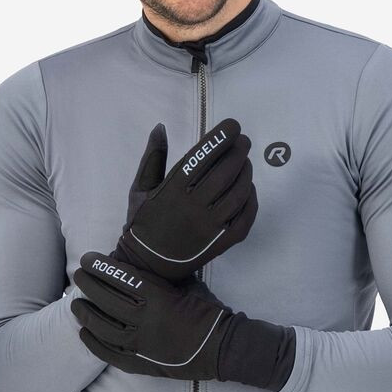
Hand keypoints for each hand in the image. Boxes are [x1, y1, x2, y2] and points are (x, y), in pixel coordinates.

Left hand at [71, 251, 232, 380]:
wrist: (220, 346)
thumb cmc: (206, 310)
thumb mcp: (185, 286)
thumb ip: (159, 279)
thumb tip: (134, 267)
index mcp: (158, 297)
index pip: (121, 278)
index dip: (101, 267)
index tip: (87, 259)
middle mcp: (146, 320)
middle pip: (108, 300)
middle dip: (89, 285)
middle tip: (77, 275)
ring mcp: (142, 344)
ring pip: (104, 327)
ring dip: (86, 313)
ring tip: (75, 302)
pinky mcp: (142, 363)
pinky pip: (111, 354)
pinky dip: (94, 344)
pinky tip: (83, 333)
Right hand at [112, 117, 257, 281]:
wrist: (148, 265)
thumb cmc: (143, 222)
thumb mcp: (140, 188)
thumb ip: (152, 157)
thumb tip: (161, 127)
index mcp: (171, 191)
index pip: (201, 157)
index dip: (220, 138)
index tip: (232, 126)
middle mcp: (192, 208)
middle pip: (225, 172)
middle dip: (239, 151)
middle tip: (243, 141)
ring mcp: (210, 227)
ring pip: (238, 193)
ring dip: (247, 172)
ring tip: (246, 161)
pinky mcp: (222, 243)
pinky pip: (245, 217)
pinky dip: (251, 199)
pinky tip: (249, 187)